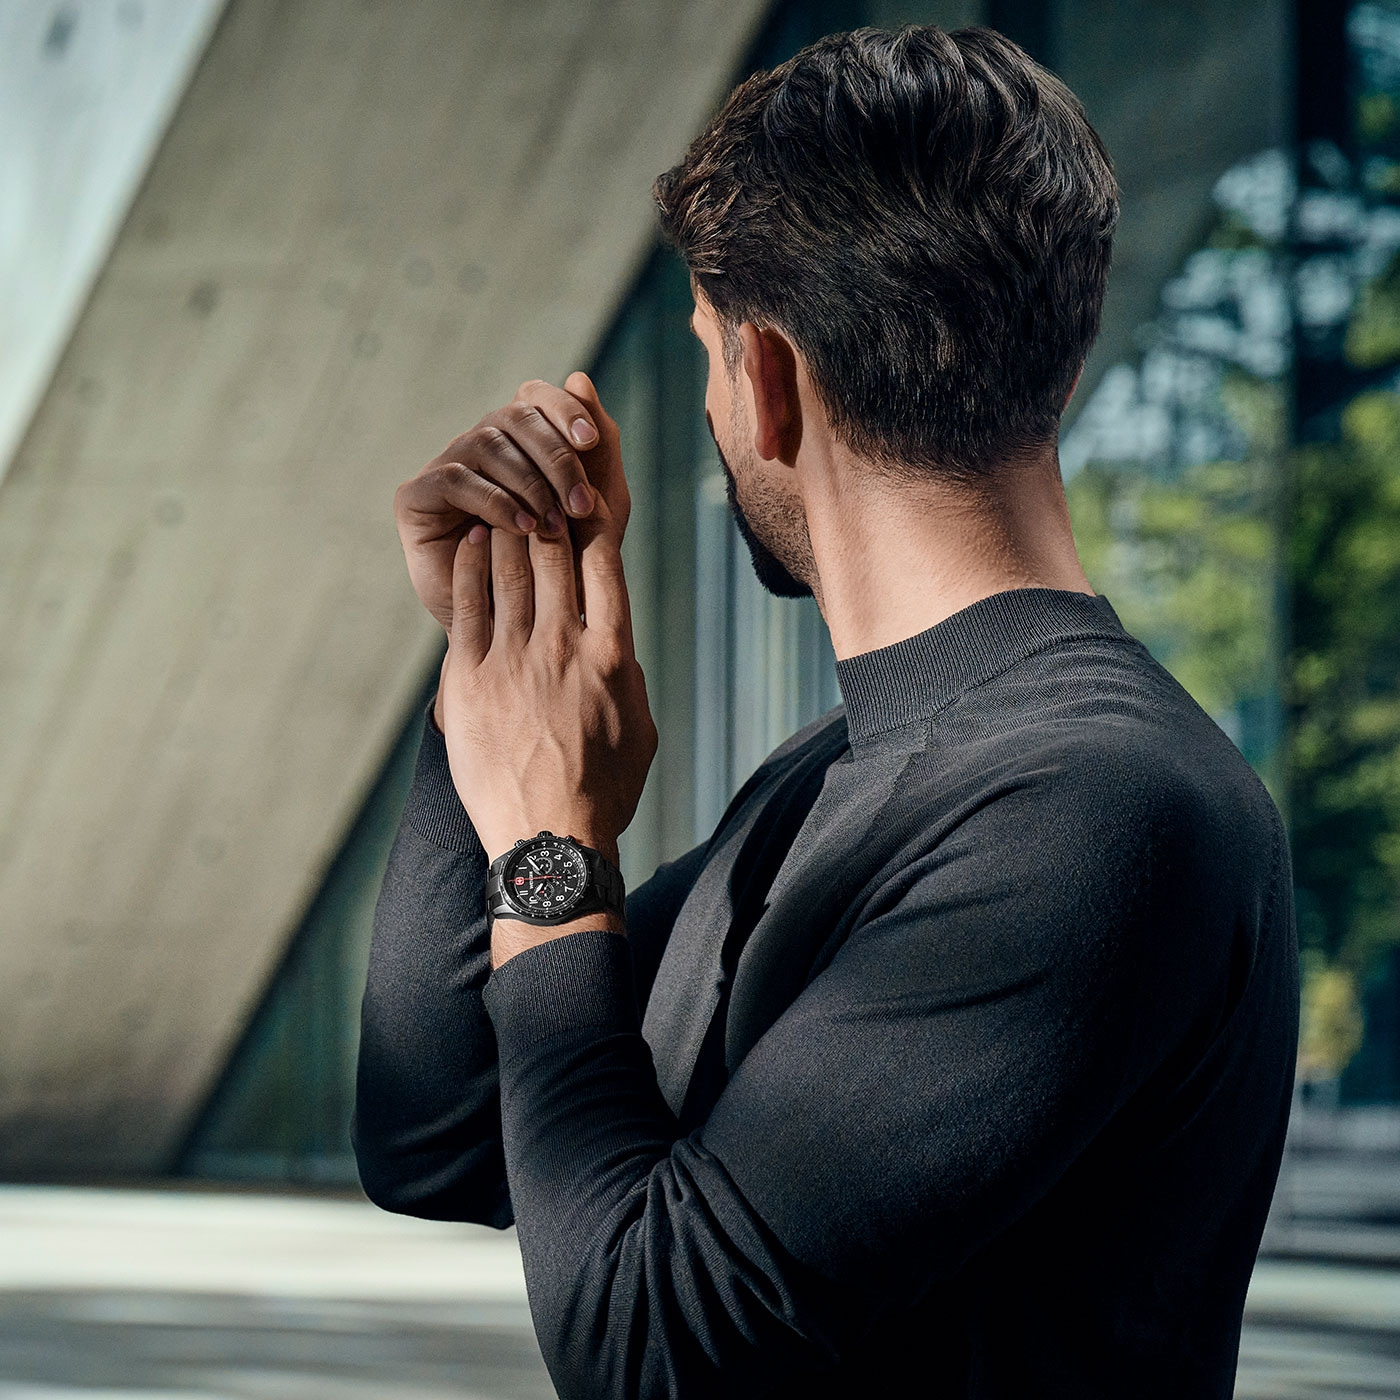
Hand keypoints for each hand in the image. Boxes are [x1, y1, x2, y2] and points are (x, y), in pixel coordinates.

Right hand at [394, 374, 624, 634]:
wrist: (522, 629)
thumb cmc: (562, 567)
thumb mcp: (595, 508)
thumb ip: (598, 446)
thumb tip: (580, 377)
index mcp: (520, 439)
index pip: (537, 397)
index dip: (564, 411)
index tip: (591, 443)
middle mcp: (480, 444)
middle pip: (514, 417)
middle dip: (555, 456)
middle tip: (580, 502)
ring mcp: (446, 466)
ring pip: (487, 444)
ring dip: (529, 483)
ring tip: (554, 525)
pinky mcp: (416, 497)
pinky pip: (456, 479)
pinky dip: (495, 501)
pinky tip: (522, 529)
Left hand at [436, 377, 655, 963]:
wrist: (548, 842)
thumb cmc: (603, 791)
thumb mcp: (638, 727)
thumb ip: (626, 674)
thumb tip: (616, 641)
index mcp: (614, 655)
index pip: (606, 564)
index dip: (596, 515)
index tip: (592, 484)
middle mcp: (565, 646)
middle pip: (556, 555)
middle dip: (549, 503)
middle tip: (543, 466)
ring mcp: (515, 660)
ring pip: (510, 571)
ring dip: (508, 525)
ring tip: (505, 494)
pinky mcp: (470, 680)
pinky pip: (467, 607)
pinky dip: (471, 567)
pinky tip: (472, 542)